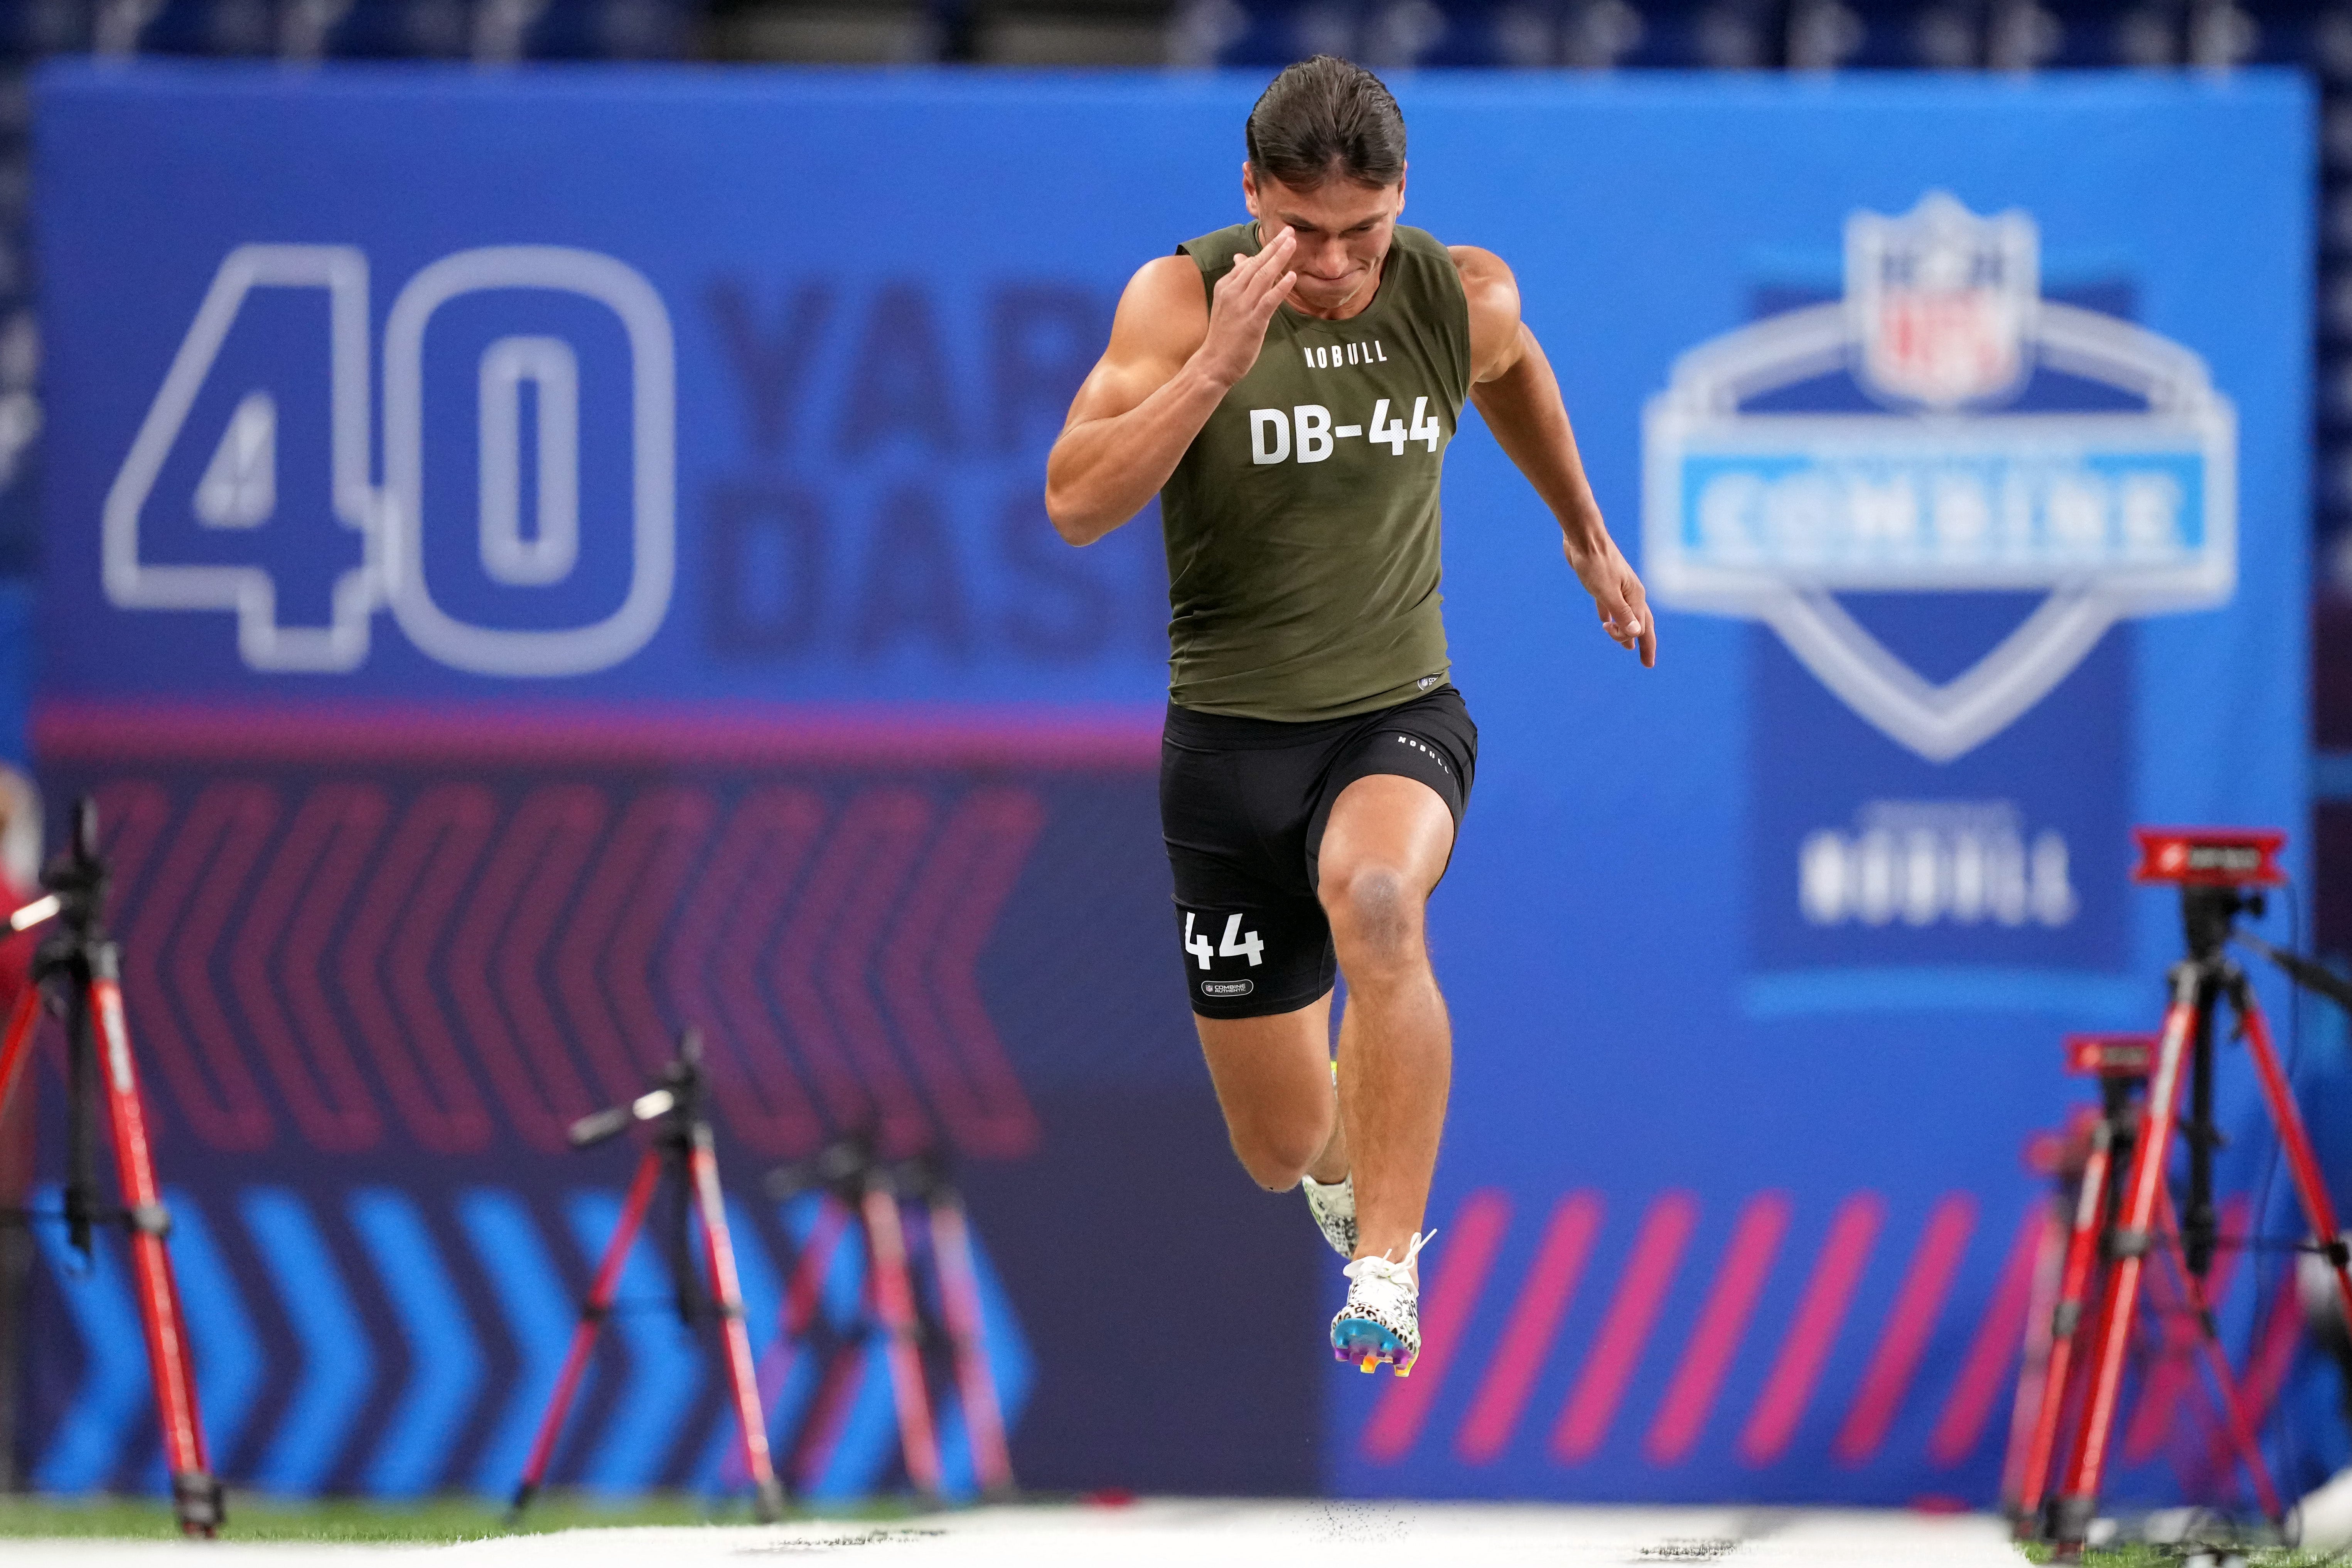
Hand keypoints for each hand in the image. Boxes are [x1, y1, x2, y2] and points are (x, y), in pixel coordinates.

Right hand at [1191, 227, 1296, 389]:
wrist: (1213, 363)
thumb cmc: (1222, 335)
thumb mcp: (1226, 303)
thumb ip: (1236, 281)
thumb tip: (1240, 258)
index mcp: (1226, 286)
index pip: (1248, 263)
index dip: (1266, 249)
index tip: (1281, 237)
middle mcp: (1233, 292)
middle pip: (1256, 264)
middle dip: (1274, 246)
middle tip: (1289, 231)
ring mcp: (1242, 307)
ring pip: (1263, 277)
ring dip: (1279, 259)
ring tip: (1292, 244)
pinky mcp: (1253, 322)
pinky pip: (1269, 301)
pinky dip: (1280, 287)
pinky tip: (1292, 276)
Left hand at [1566, 537, 1656, 667]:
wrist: (1584, 538)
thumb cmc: (1595, 563)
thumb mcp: (1607, 593)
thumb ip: (1622, 614)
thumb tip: (1636, 634)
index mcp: (1635, 596)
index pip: (1643, 627)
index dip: (1646, 646)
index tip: (1647, 664)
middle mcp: (1630, 592)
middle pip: (1639, 622)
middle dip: (1643, 642)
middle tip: (1645, 662)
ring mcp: (1617, 587)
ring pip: (1625, 614)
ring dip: (1624, 630)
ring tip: (1624, 645)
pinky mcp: (1603, 583)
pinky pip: (1610, 605)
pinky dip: (1609, 616)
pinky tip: (1604, 623)